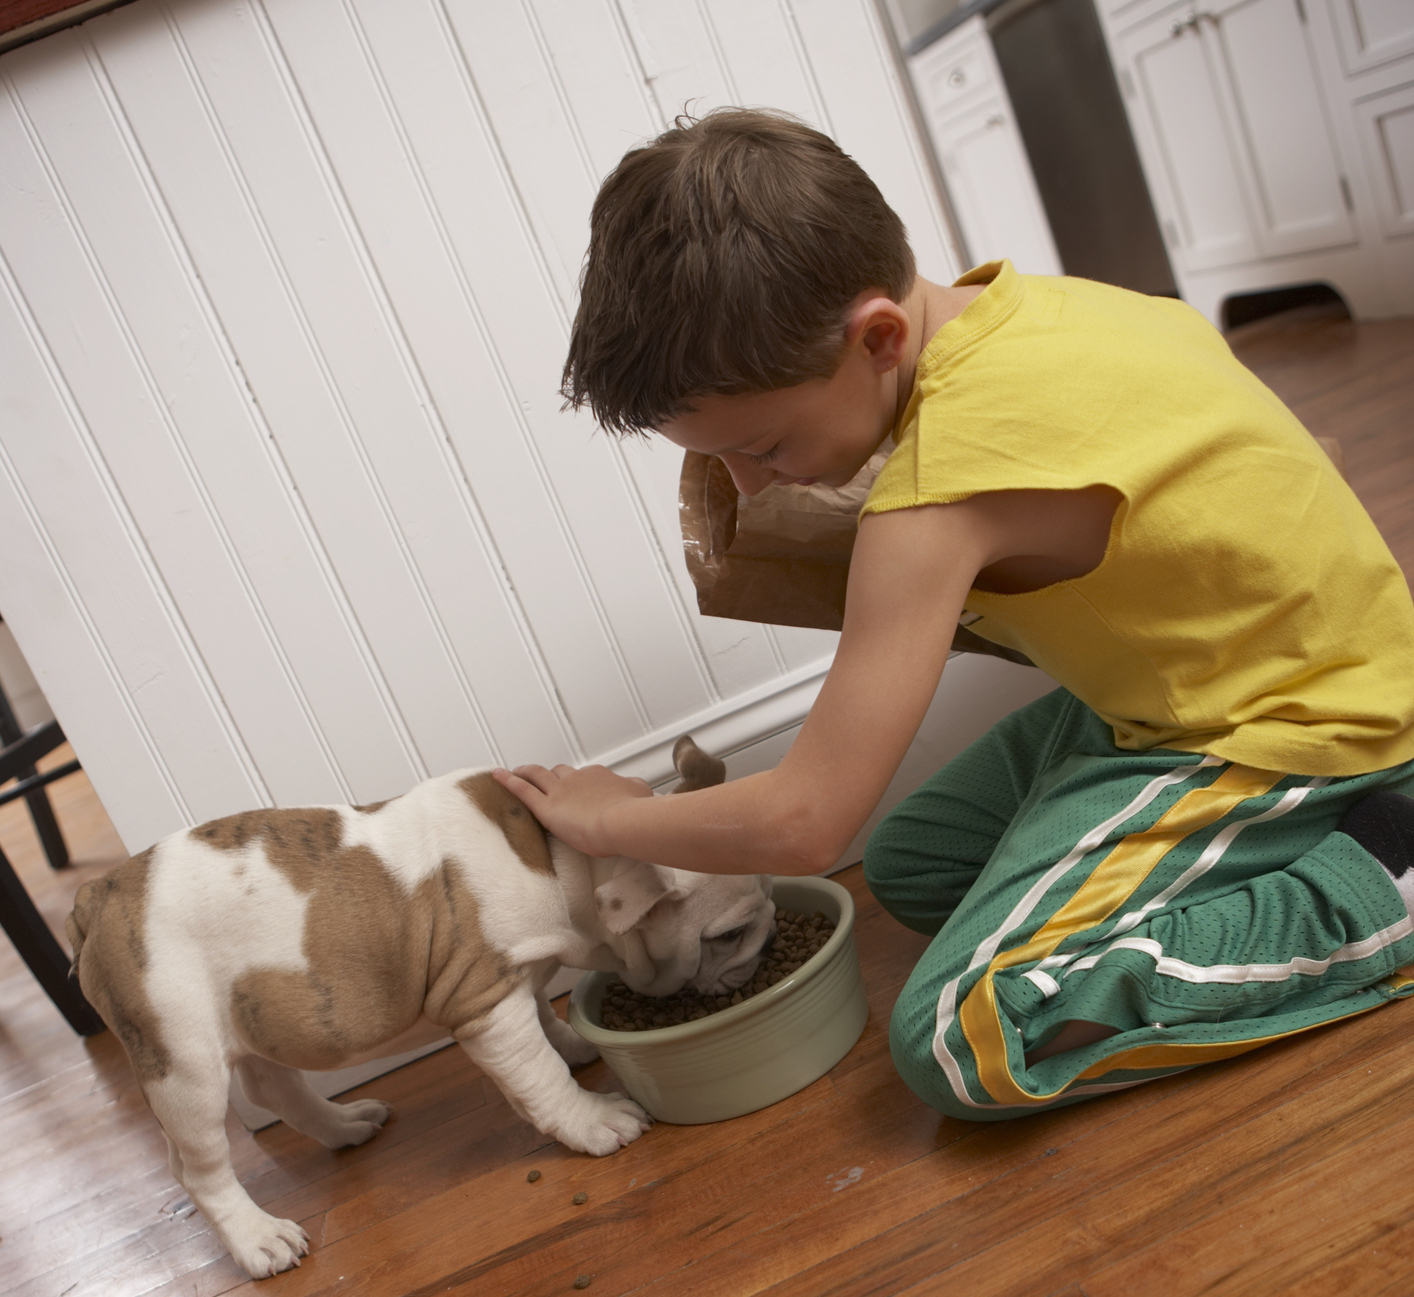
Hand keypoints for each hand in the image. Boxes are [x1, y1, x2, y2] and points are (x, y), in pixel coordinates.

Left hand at [492, 763, 652, 855]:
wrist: (624, 821)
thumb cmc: (635, 811)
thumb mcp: (642, 792)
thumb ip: (635, 788)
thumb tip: (637, 787)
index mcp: (599, 776)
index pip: (586, 777)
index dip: (582, 784)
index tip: (582, 792)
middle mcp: (577, 778)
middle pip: (560, 773)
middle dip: (553, 776)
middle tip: (547, 781)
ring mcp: (560, 791)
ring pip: (538, 775)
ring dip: (527, 772)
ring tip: (518, 771)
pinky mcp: (546, 807)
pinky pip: (522, 790)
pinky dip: (508, 781)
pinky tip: (496, 775)